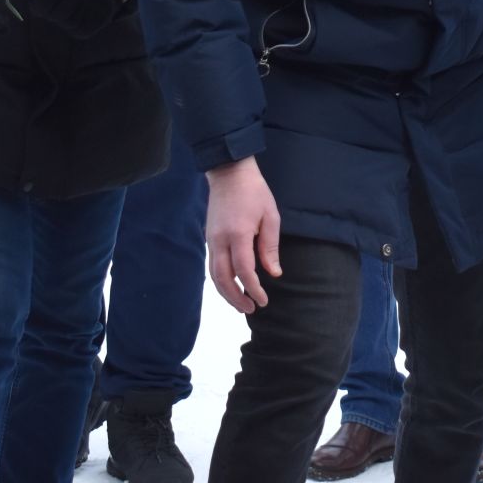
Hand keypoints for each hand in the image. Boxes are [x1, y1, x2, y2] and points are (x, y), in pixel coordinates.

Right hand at [205, 157, 281, 313]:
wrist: (229, 173)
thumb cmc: (254, 192)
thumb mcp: (270, 216)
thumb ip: (270, 247)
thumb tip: (273, 273)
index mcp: (238, 234)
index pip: (244, 270)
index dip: (253, 288)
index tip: (263, 300)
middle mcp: (220, 240)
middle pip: (223, 278)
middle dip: (236, 297)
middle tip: (251, 309)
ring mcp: (212, 239)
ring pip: (214, 275)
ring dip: (226, 293)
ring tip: (240, 304)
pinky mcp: (209, 238)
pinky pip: (213, 265)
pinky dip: (221, 280)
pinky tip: (232, 286)